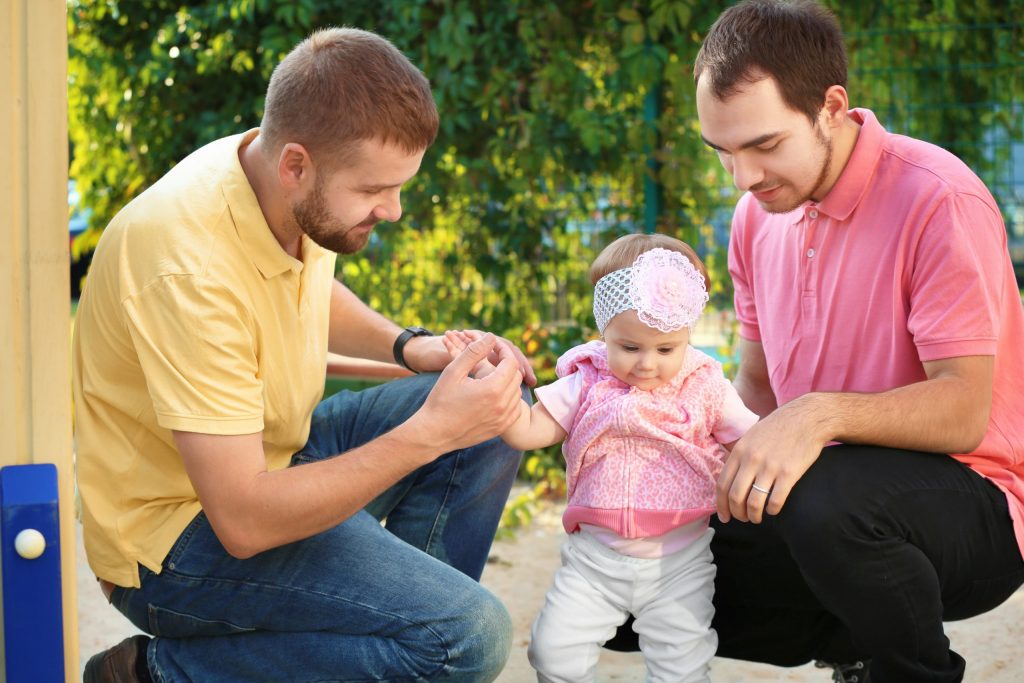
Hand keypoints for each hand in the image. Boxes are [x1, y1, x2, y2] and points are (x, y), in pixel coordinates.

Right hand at [412, 333, 525, 451]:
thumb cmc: (441, 400)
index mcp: (492, 388)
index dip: (503, 350)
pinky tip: (495, 393)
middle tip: (492, 358)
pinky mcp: (500, 428)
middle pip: (516, 376)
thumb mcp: (454, 371)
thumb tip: (491, 336)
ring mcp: (503, 419)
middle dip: (506, 364)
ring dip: (508, 380)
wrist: (434, 433)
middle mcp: (502, 405)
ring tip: (491, 374)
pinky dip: (509, 398)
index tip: (494, 346)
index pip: (510, 362)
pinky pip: (514, 408)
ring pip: (516, 392)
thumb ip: (474, 351)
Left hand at [715, 394, 830, 523]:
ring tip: (757, 518)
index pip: (722, 484)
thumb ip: (740, 455)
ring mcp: (770, 467)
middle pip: (735, 497)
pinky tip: (773, 510)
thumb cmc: (778, 428)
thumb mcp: (751, 436)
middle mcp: (751, 460)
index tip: (724, 516)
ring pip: (753, 503)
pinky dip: (772, 510)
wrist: (807, 418)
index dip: (721, 505)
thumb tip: (729, 477)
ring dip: (753, 516)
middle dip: (737, 514)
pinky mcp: (789, 473)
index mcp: (739, 451)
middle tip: (743, 519)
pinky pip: (775, 501)